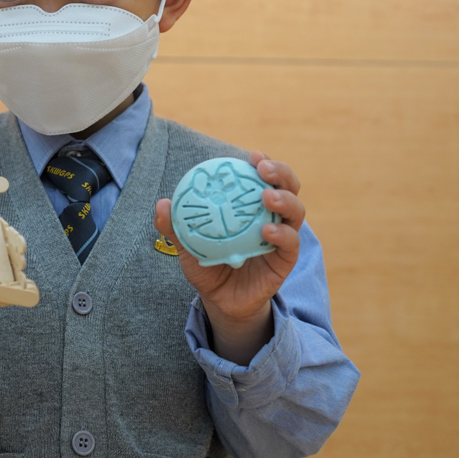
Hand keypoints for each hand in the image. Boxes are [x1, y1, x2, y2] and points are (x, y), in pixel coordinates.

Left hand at [153, 151, 305, 364]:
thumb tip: (162, 204)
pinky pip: (292, 244)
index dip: (264, 163)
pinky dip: (282, 235)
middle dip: (281, 172)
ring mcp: (283, 238)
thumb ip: (175, 226)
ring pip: (296, 211)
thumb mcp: (188, 245)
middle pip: (289, 187)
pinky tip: (267, 233)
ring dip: (285, 199)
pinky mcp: (286, 261)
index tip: (253, 156)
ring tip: (267, 197)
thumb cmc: (208, 265)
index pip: (264, 178)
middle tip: (263, 169)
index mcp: (252, 206)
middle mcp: (272, 217)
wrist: (220, 301)